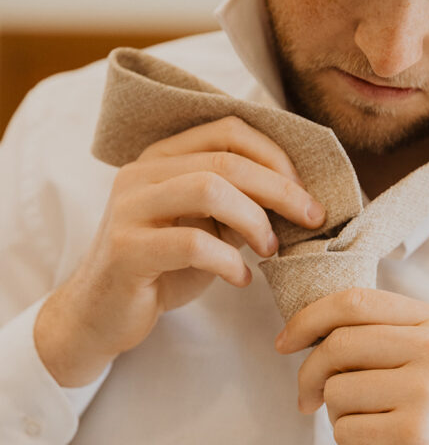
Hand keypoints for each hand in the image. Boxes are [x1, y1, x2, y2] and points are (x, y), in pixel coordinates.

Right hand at [34, 116, 326, 386]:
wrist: (102, 314)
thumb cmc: (162, 268)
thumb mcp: (206, 228)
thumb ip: (239, 205)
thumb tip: (299, 196)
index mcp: (161, 157)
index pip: (228, 131)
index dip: (275, 156)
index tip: (305, 191)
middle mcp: (140, 173)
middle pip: (226, 161)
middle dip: (280, 189)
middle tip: (311, 218)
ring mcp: (129, 209)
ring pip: (209, 190)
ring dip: (255, 220)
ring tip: (271, 249)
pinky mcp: (126, 250)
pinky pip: (193, 244)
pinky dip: (230, 262)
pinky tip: (241, 279)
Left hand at [275, 288, 428, 444]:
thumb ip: (383, 336)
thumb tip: (308, 332)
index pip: (354, 302)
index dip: (308, 319)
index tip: (285, 343)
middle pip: (337, 345)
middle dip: (310, 375)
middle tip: (309, 400)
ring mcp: (427, 391)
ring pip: (337, 391)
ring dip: (339, 417)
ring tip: (372, 429)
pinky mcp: (413, 434)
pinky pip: (346, 432)